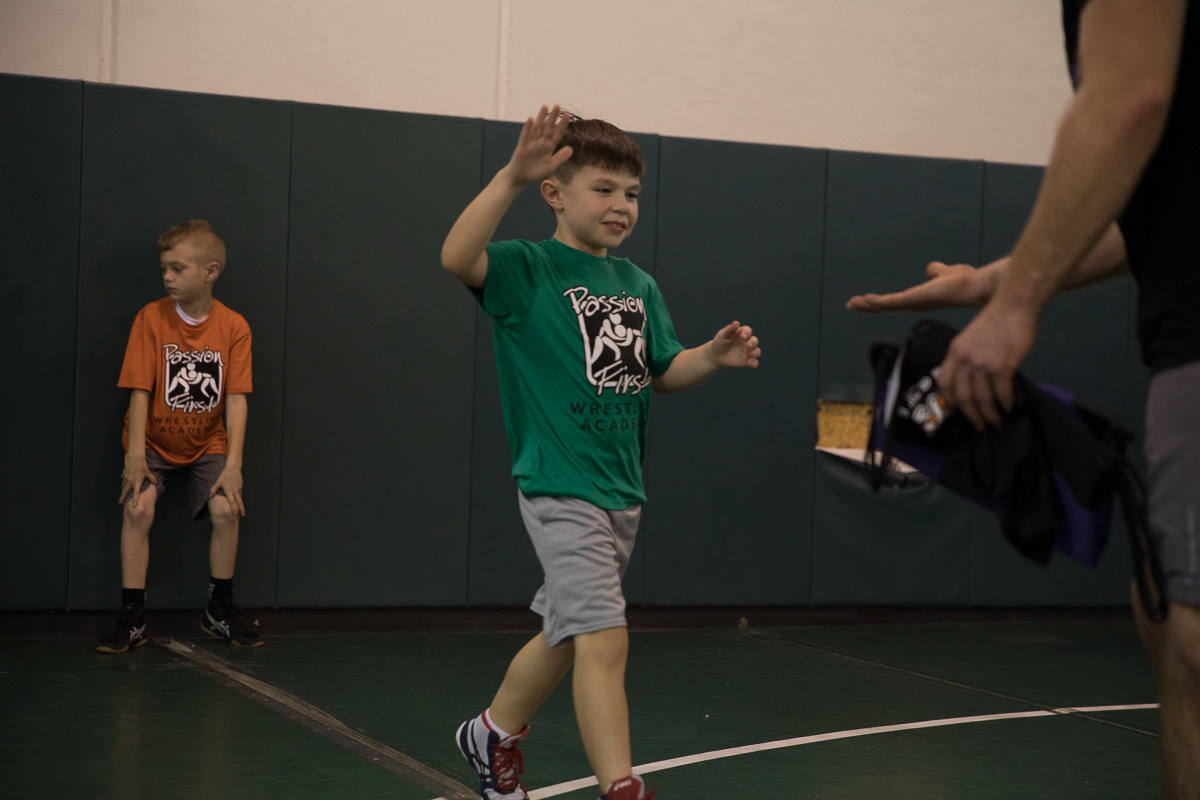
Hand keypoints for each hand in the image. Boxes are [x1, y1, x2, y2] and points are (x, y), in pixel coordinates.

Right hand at [120, 454, 156, 506]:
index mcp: (137, 482)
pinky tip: (123, 484)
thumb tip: (156, 483)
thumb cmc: (143, 466)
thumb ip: (152, 479)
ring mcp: (126, 478)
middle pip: (125, 491)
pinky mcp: (123, 474)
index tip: (134, 505)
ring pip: (123, 486)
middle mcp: (130, 481)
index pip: (136, 493)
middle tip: (120, 501)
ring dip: (122, 490)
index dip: (135, 499)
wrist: (136, 459)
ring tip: (122, 494)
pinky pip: (123, 481)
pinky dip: (123, 483)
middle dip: (122, 497)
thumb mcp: (148, 473)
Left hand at [209, 465, 245, 516]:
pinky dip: (240, 498)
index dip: (234, 507)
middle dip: (241, 508)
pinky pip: (240, 494)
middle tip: (243, 515)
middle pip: (239, 501)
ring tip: (242, 511)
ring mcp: (239, 488)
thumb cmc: (224, 475)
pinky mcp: (241, 486)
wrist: (233, 468)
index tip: (235, 513)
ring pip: (240, 498)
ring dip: (241, 504)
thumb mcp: (218, 482)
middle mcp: (235, 490)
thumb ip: (214, 490)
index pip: (232, 500)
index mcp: (229, 490)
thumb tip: (209, 496)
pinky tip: (240, 501)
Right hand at [505, 105, 574, 185]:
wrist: (520, 177)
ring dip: (540, 118)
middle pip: (548, 128)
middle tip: (558, 105)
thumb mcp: (551, 166)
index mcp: (549, 147)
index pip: (557, 134)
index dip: (562, 125)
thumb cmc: (536, 172)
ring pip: (537, 129)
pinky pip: (525, 136)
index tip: (567, 115)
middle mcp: (540, 143)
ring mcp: (531, 144)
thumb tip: (571, 149)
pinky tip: (530, 119)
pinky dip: (527, 128)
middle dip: (552, 117)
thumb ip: (560, 158)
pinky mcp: (522, 147)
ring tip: (545, 107)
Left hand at [709, 321, 760, 368]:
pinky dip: (755, 363)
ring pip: (757, 351)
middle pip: (754, 340)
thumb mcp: (722, 335)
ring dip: (756, 352)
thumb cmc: (719, 343)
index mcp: (741, 333)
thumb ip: (729, 329)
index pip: (748, 330)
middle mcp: (746, 342)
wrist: (715, 356)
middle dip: (753, 342)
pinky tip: (753, 365)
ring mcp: (747, 351)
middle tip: (748, 345)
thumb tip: (736, 322)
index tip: (743, 336)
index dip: (747, 332)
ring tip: (752, 354)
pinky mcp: (746, 361)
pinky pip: (753, 362)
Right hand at [845, 261, 992, 311]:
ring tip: (852, 303)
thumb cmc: (966, 281)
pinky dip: (877, 302)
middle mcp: (915, 304)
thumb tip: (931, 269)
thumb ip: (937, 271)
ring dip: (868, 305)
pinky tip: (865, 300)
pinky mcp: (914, 299)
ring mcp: (914, 302)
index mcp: (920, 298)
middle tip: (852, 305)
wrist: (975, 286)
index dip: (881, 302)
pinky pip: (891, 302)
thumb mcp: (946, 273)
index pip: (896, 302)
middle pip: (887, 306)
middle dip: (869, 306)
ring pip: (885, 305)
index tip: (867, 301)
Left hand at [938, 302, 1036, 429]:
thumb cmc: (996, 320)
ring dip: (990, 413)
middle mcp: (964, 359)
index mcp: (954, 352)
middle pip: (963, 396)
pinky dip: (1006, 402)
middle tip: (980, 425)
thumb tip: (972, 379)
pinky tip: (1009, 407)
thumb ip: (967, 357)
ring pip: (982, 397)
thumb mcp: (970, 337)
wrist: (1013, 305)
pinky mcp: (1001, 365)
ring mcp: (982, 363)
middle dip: (972, 414)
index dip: (951, 400)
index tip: (959, 409)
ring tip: (997, 421)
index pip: (944, 383)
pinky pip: (1001, 391)